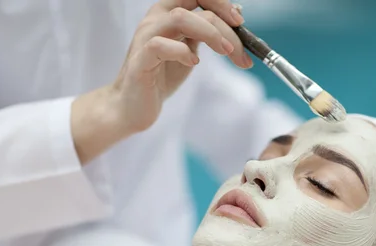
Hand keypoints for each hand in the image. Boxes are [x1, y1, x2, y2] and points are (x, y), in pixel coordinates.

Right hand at [113, 0, 250, 133]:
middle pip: (196, 8)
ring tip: (225, 52)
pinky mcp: (140, 60)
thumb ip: (207, 33)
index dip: (221, 4)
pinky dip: (182, 52)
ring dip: (210, 33)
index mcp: (168, 13)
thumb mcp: (190, 50)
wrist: (134, 106)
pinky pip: (160, 45)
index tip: (240, 22)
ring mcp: (145, 37)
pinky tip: (193, 63)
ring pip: (179, 18)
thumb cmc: (162, 76)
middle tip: (241, 52)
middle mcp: (156, 20)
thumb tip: (237, 17)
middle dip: (226, 28)